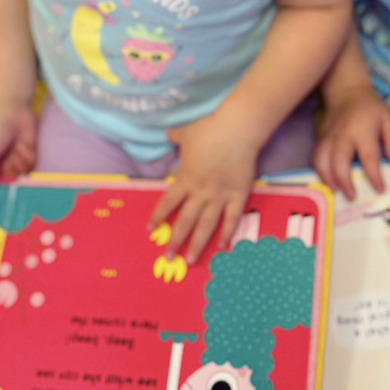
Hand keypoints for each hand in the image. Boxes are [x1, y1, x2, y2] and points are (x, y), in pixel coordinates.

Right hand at [0, 103, 37, 190]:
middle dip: (12, 178)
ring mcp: (17, 159)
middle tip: (11, 167)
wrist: (12, 108)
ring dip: (20, 165)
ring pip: (22, 174)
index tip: (1, 200)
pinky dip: (29, 159)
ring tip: (16, 150)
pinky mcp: (30, 153)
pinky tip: (23, 148)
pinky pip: (32, 165)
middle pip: (10, 182)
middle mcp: (3, 164)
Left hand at [150, 113, 260, 263]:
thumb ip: (175, 136)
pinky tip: (222, 246)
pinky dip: (227, 233)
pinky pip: (232, 218)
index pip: (168, 202)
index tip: (150, 229)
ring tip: (191, 259)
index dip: (158, 216)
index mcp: (186, 179)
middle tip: (168, 257)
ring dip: (198, 243)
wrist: (236, 129)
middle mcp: (201, 192)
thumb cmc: (209, 129)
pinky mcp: (238, 195)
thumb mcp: (187, 133)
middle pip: (186, 220)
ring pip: (207, 225)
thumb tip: (167, 134)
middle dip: (176, 240)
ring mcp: (220, 195)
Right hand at [313, 85, 389, 199]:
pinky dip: (319, 171)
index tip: (380, 190)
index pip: (368, 156)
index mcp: (363, 130)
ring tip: (335, 192)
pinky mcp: (320, 138)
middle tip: (352, 195)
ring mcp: (329, 136)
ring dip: (327, 178)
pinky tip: (327, 181)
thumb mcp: (388, 119)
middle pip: (338, 160)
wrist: (346, 91)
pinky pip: (316, 157)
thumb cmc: (370, 109)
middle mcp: (343, 134)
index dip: (374, 176)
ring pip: (321, 159)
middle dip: (344, 180)